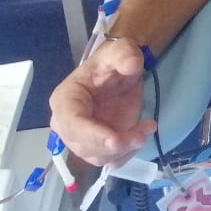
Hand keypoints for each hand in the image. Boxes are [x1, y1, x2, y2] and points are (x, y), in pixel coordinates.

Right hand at [48, 37, 157, 168]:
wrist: (118, 72)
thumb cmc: (112, 62)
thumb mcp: (120, 50)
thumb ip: (124, 54)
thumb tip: (131, 64)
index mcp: (64, 100)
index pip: (71, 124)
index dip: (92, 136)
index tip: (116, 140)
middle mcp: (67, 124)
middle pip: (84, 146)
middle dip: (114, 146)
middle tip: (142, 135)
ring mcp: (81, 138)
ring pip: (98, 157)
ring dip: (124, 150)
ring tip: (146, 129)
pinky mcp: (97, 147)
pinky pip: (109, 160)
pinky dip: (127, 154)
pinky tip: (142, 134)